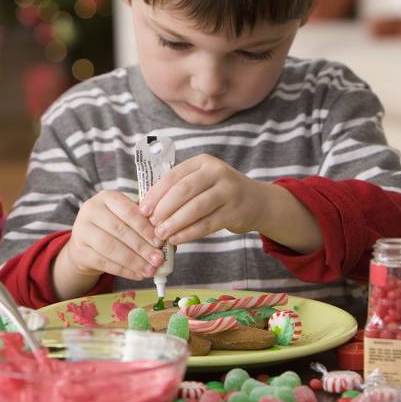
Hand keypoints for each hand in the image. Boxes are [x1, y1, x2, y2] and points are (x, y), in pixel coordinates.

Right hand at [61, 190, 163, 280]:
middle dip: (142, 247)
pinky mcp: (80, 251)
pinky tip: (138, 275)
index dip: (145, 228)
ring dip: (134, 261)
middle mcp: (91, 210)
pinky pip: (104, 262)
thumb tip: (169, 243)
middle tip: (158, 259)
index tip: (160, 242)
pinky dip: (124, 270)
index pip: (128, 211)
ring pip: (111, 247)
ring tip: (150, 270)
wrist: (86, 242)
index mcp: (107, 197)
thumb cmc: (114, 228)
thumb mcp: (127, 218)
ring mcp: (82, 230)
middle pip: (119, 230)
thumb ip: (146, 225)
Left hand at [139, 154, 270, 244]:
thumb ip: (178, 189)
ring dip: (175, 223)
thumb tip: (147, 208)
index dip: (155, 194)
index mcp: (203, 162)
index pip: (173, 176)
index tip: (142, 210)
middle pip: (184, 190)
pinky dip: (189, 233)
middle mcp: (217, 172)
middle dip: (163, 209)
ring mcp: (229, 191)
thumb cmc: (219, 193)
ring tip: (161, 234)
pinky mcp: (236, 211)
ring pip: (195, 208)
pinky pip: (207, 224)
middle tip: (151, 224)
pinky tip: (177, 239)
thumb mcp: (202, 182)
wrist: (258, 202)